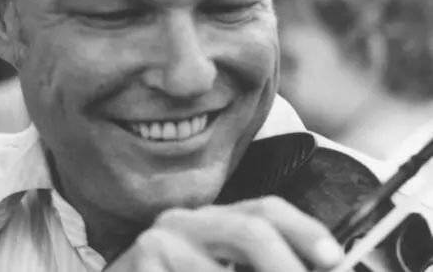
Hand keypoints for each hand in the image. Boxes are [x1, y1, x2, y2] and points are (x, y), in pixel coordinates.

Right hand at [105, 196, 343, 271]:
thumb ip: (255, 267)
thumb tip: (322, 267)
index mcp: (213, 221)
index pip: (265, 209)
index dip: (304, 229)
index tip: (336, 258)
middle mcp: (187, 221)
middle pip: (250, 228)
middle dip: (287, 267)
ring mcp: (160, 240)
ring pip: (222, 269)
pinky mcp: (140, 260)